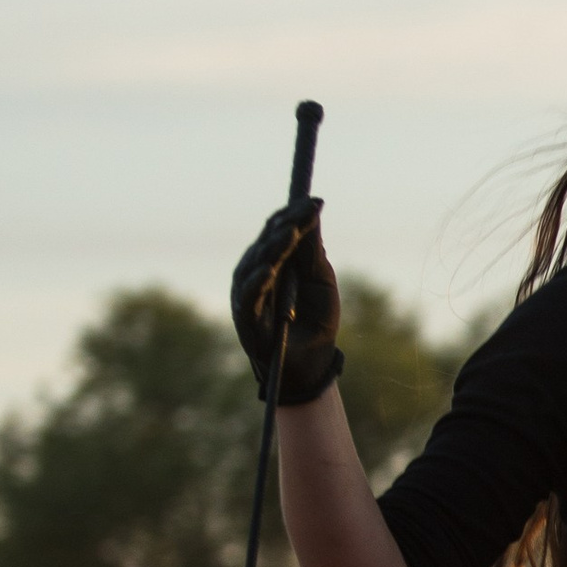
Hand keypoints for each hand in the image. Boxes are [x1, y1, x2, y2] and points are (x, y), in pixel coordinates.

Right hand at [229, 202, 343, 405]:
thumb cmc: (315, 322)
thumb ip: (313, 253)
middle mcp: (256, 271)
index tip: (317, 201)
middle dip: (288, 224)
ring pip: (258, 263)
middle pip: (269, 241)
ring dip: (274, 247)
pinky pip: (249, 297)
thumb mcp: (321, 282)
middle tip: (307, 211)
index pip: (279, 230)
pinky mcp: (245, 318)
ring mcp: (248, 293)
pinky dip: (258, 282)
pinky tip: (270, 270)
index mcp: (274, 260)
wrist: (310, 364)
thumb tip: (313, 215)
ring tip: (291, 233)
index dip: (297, 214)